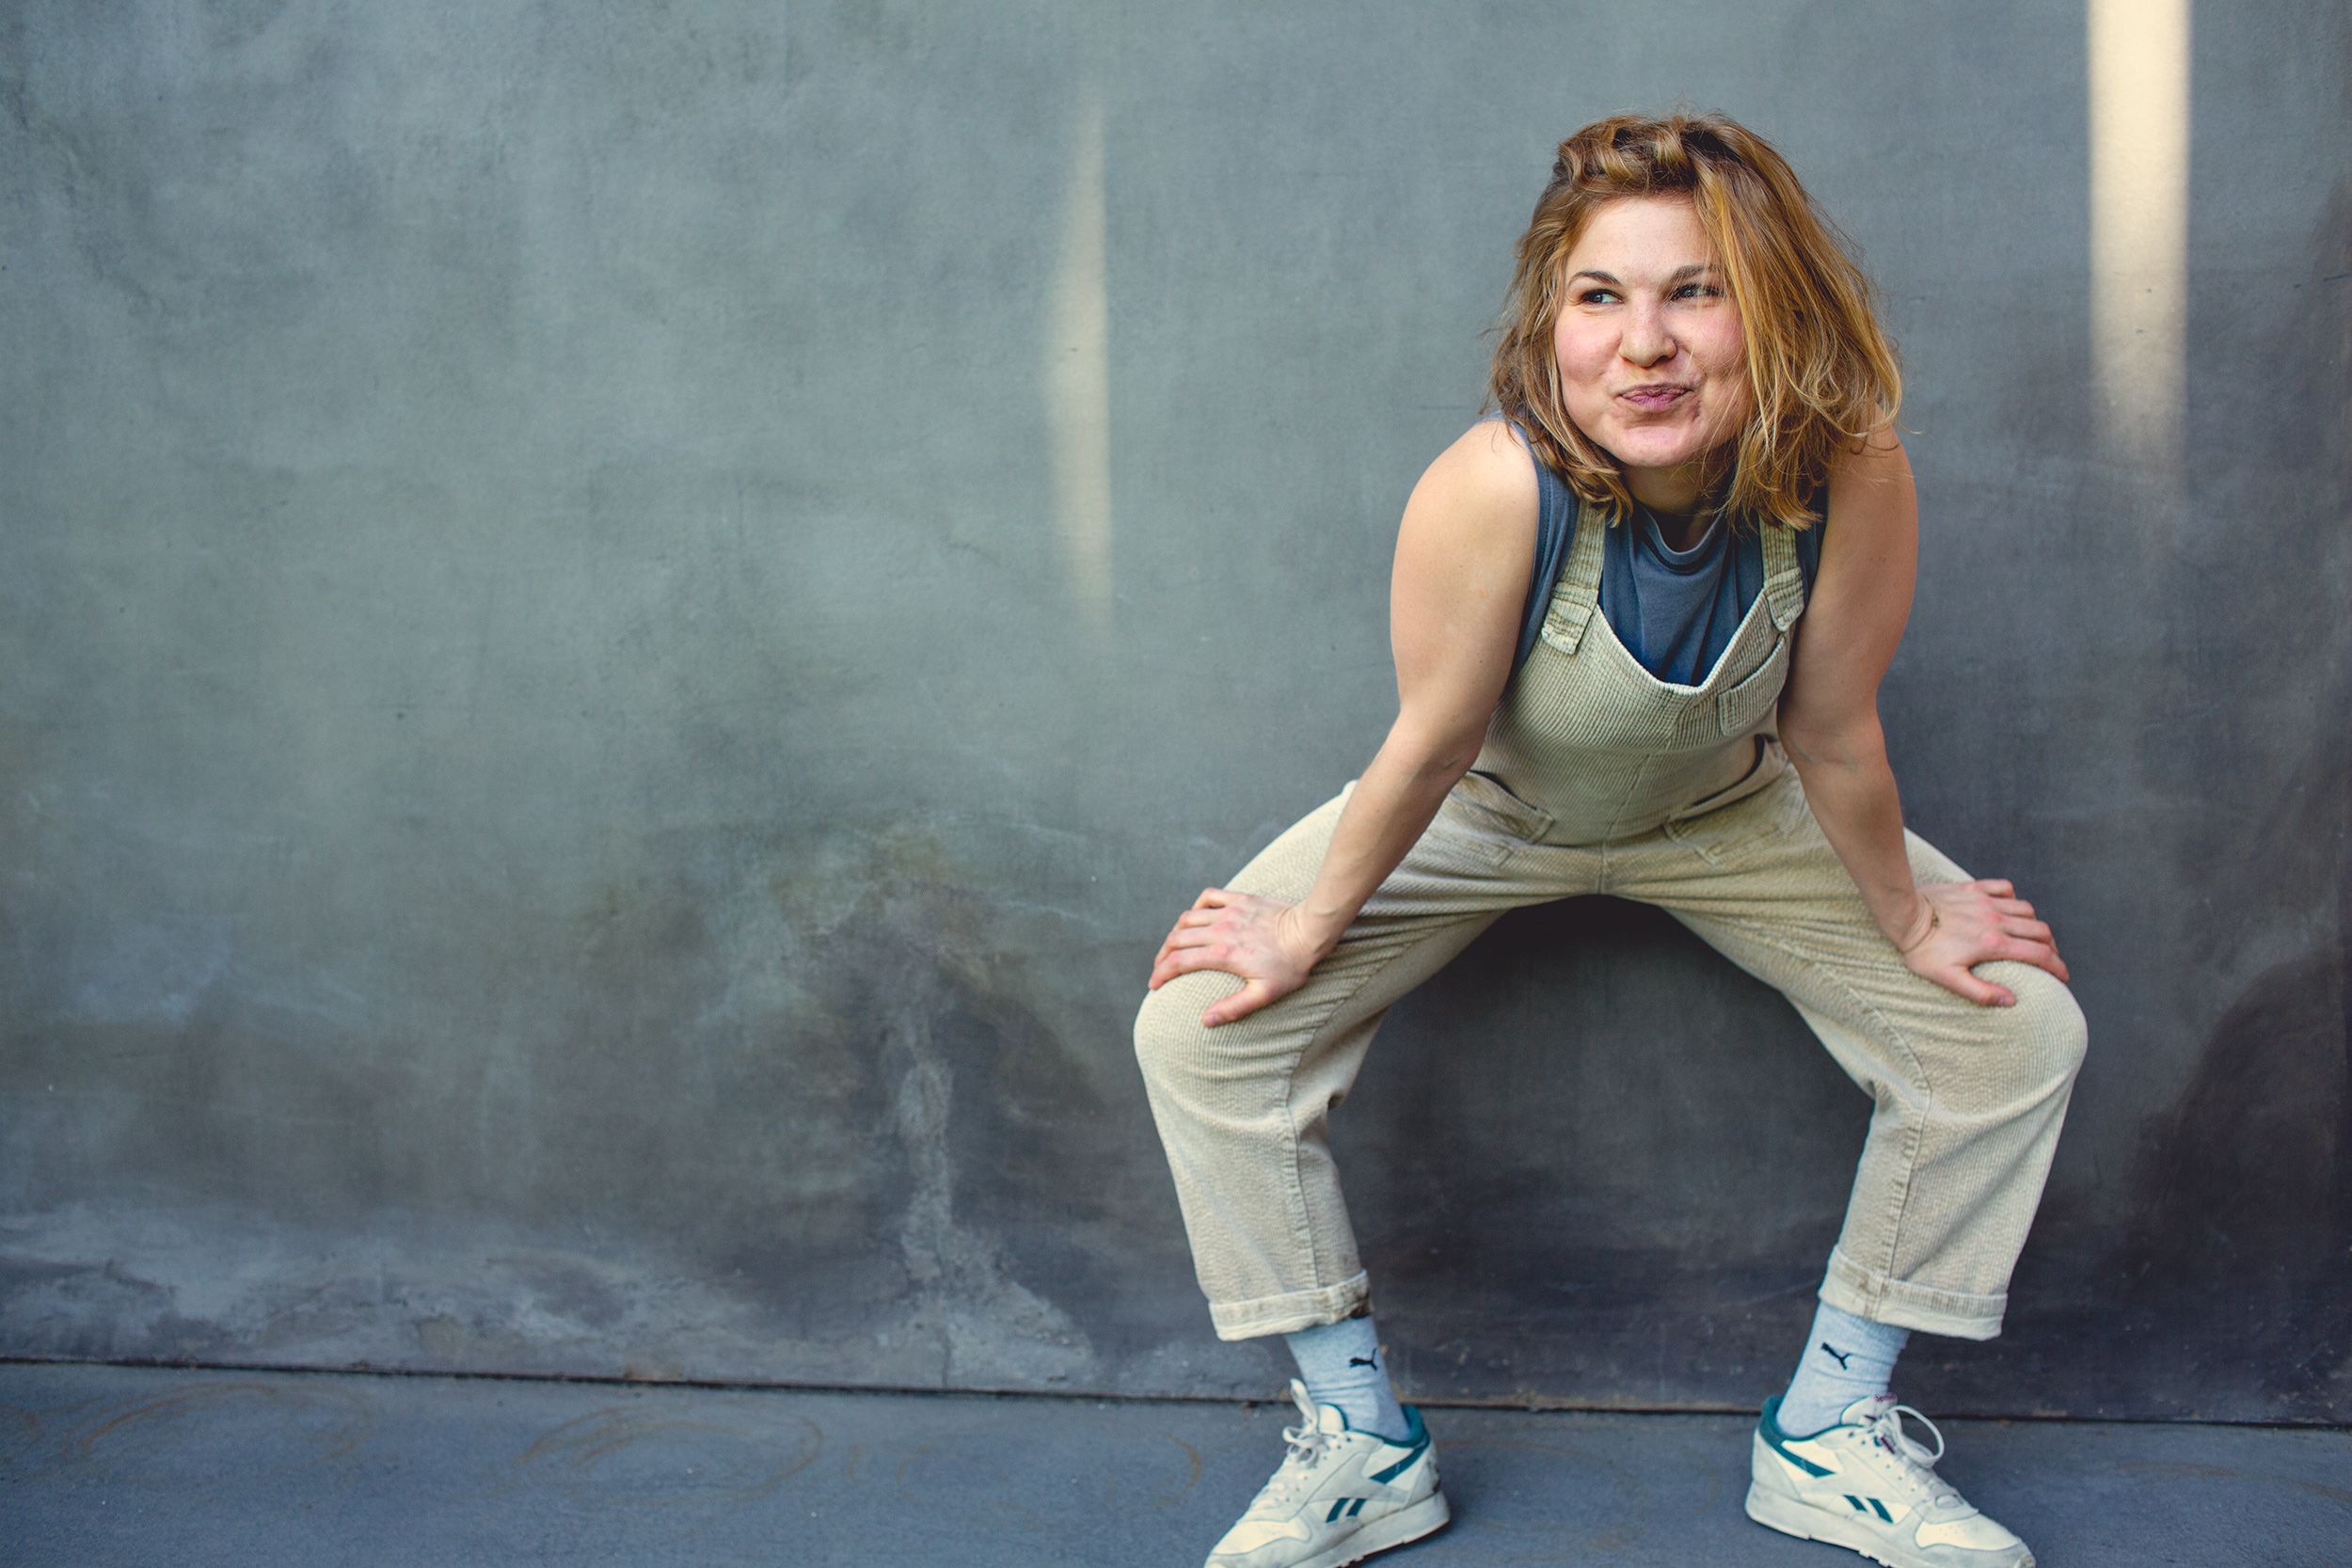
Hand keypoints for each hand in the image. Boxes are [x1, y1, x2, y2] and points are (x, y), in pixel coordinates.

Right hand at [1146, 887, 1323, 1026]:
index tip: (1154, 985)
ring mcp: (1229, 912)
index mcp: (1222, 954)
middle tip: (1160, 969)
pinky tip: (1196, 917)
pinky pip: (1208, 896)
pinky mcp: (1240, 900)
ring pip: (1187, 918)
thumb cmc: (1290, 966)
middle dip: (1162, 956)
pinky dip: (1196, 906)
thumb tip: (1205, 1020)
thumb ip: (1233, 1007)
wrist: (1311, 931)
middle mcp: (1220, 930)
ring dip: (1175, 933)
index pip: (1179, 963)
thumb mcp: (1265, 994)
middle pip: (1176, 940)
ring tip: (1172, 947)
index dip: (1161, 974)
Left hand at [1896, 878, 2068, 1006]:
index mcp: (1993, 944)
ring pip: (2027, 910)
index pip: (2038, 955)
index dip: (2057, 967)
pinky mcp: (1973, 889)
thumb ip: (1981, 991)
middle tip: (2049, 959)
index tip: (2063, 977)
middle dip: (2051, 947)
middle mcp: (1996, 920)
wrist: (1903, 915)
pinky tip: (2009, 908)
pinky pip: (2005, 888)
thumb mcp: (1947, 979)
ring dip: (2035, 924)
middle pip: (2040, 931)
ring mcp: (1986, 902)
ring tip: (2033, 937)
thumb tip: (2012, 999)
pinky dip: (2014, 898)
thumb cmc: (1922, 950)